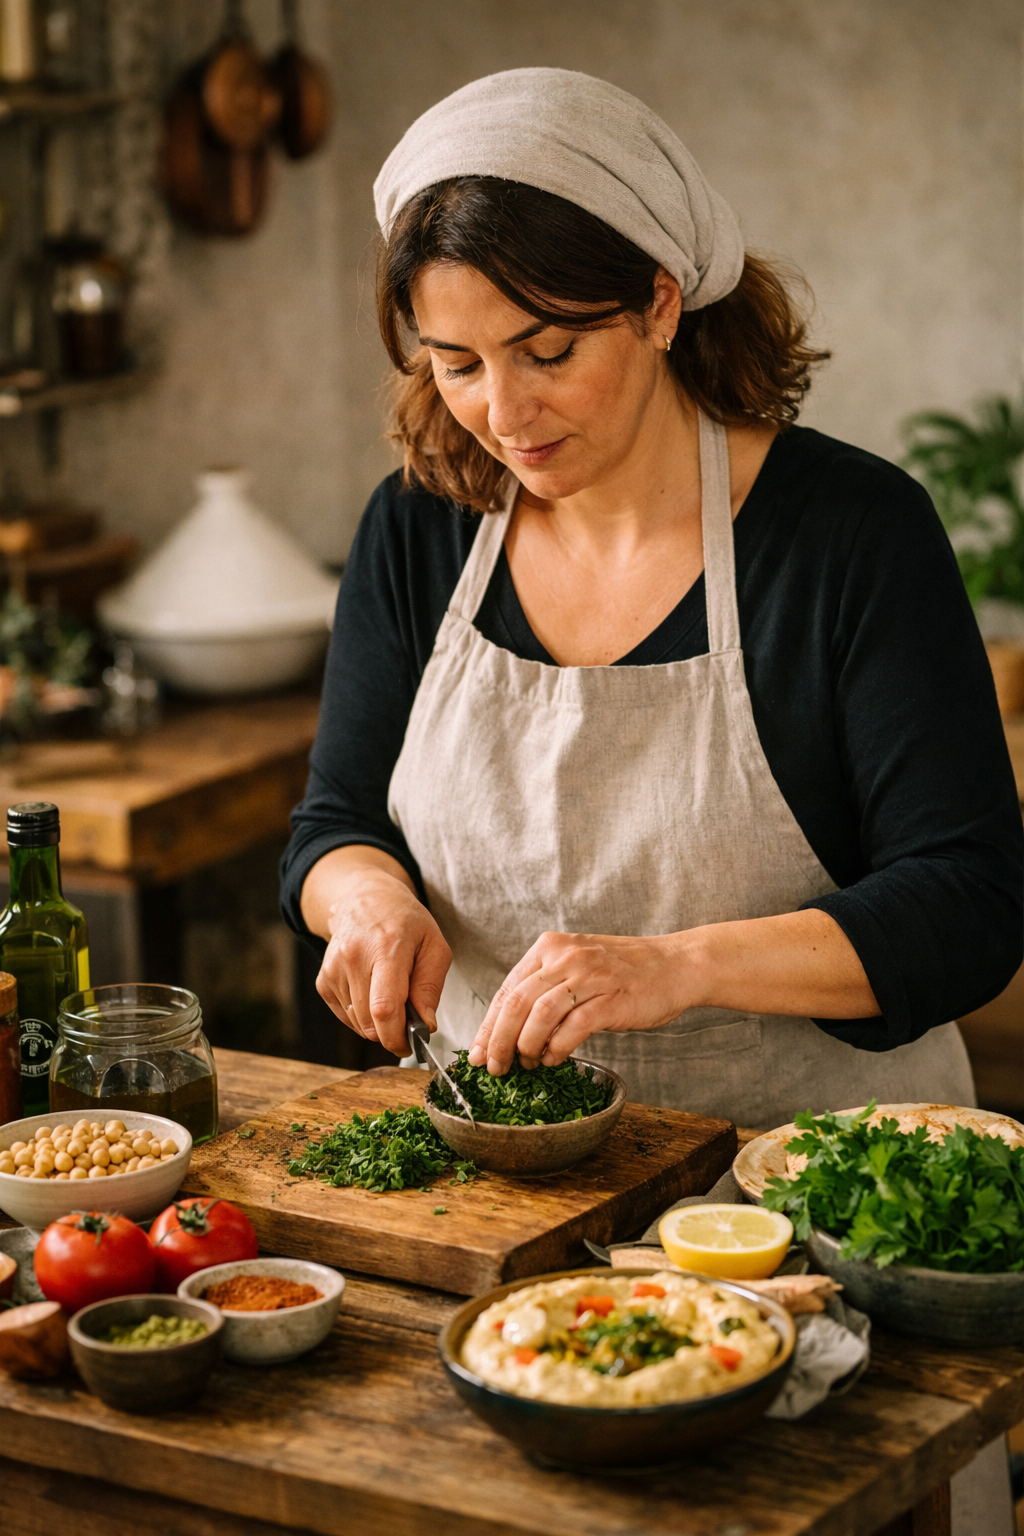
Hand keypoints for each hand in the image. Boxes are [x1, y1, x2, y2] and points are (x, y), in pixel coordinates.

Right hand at [315, 866, 451, 1056]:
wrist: (364, 900)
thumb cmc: (406, 923)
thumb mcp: (434, 946)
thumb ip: (430, 987)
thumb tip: (425, 1026)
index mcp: (386, 948)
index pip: (384, 1008)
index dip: (397, 1036)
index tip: (411, 1044)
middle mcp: (354, 958)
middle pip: (370, 1022)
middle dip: (392, 1032)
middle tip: (408, 1019)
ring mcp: (334, 970)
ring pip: (358, 1024)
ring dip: (377, 1023)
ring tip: (390, 994)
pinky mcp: (323, 980)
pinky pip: (345, 1017)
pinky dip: (362, 1016)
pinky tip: (372, 991)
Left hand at [468, 930, 690, 1074]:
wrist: (675, 965)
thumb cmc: (624, 971)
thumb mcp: (577, 965)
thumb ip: (545, 987)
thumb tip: (509, 1030)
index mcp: (550, 947)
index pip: (506, 989)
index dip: (488, 1025)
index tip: (477, 1053)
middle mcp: (565, 957)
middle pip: (515, 1003)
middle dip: (499, 1041)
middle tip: (494, 1067)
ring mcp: (589, 977)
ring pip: (539, 1016)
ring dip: (526, 1047)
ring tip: (526, 1064)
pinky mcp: (611, 999)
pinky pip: (572, 1028)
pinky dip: (557, 1048)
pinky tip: (554, 1059)